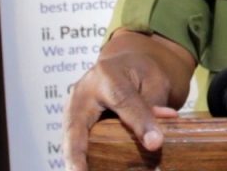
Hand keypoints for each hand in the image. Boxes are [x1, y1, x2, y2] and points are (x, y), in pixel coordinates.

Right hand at [62, 30, 194, 170]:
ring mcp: (73, 109)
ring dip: (76, 161)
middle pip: (77, 127)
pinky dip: (80, 160)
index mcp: (108, 75)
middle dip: (76, 154)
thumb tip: (156, 138)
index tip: (155, 144)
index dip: (140, 123)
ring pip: (70, 140)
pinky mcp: (71, 124)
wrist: (122, 65)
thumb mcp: (154, 81)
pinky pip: (74, 145)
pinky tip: (88, 170)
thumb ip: (154, 105)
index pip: (124, 101)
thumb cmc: (139, 73)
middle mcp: (83, 92)